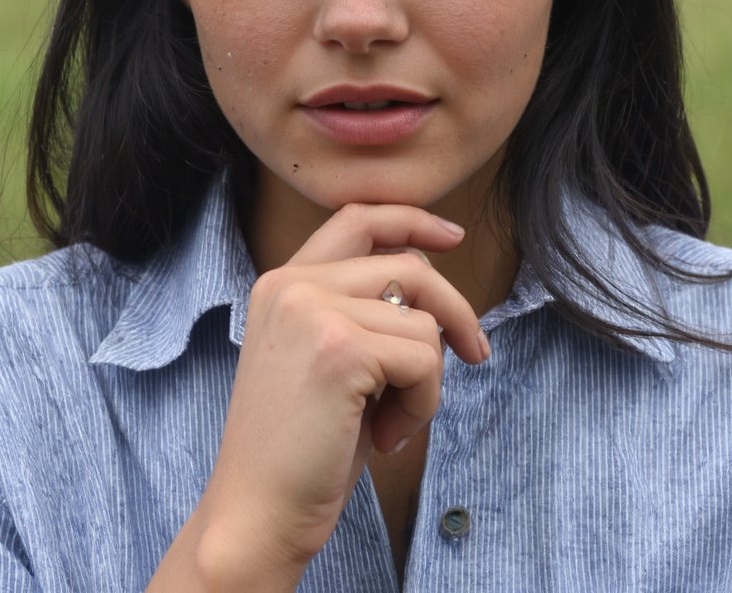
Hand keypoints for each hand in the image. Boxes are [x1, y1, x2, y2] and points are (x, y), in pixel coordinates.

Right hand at [171, 202, 488, 589]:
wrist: (256, 514)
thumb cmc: (300, 447)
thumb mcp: (326, 357)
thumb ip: (362, 310)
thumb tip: (432, 286)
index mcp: (283, 283)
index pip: (357, 219)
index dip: (411, 220)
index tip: (453, 236)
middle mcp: (292, 284)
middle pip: (410, 267)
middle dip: (455, 312)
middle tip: (476, 354)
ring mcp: (313, 310)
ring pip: (424, 322)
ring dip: (427, 380)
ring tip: (390, 421)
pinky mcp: (340, 347)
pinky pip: (425, 358)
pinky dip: (423, 404)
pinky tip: (385, 436)